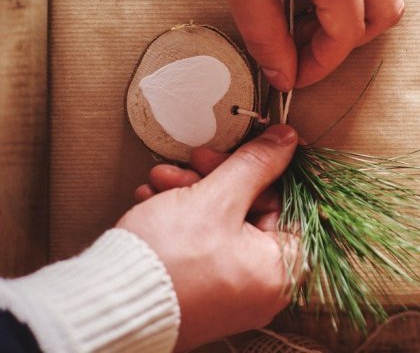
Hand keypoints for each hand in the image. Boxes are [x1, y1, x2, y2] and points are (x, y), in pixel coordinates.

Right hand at [118, 125, 300, 350]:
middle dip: (214, 179)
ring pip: (221, 225)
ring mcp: (231, 294)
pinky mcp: (201, 295)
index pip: (287, 203)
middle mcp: (262, 288)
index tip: (240, 150)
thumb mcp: (217, 197)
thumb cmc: (169, 260)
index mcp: (281, 269)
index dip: (260, 170)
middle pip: (251, 212)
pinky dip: (181, 221)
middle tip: (192, 162)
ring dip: (192, 194)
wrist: (106, 306)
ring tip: (160, 182)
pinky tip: (153, 202)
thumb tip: (286, 140)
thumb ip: (256, 164)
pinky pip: (202, 248)